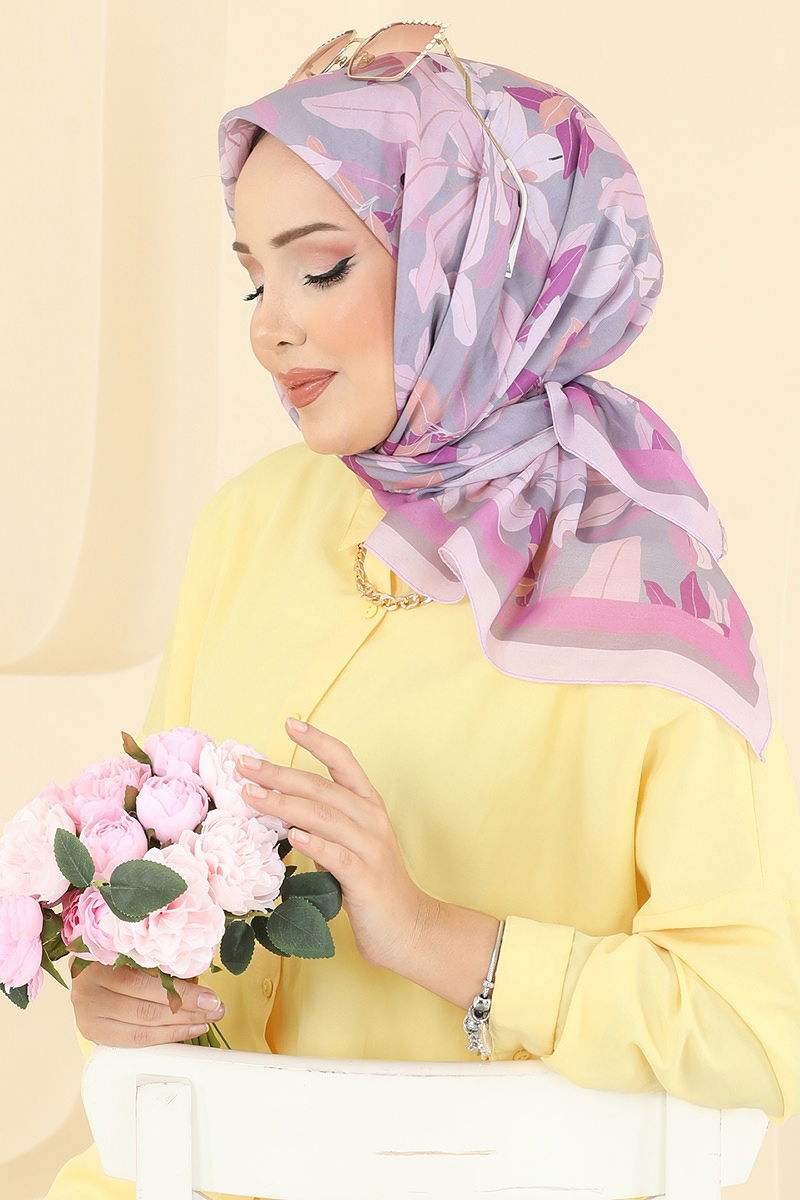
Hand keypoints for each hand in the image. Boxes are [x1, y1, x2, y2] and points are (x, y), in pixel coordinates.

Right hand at [68, 957, 225, 1047]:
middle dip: (187, 1011)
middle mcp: (88, 989)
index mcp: (100, 961)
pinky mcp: (90, 1031)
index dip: (183, 993)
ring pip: (142, 1026)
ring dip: (179, 1026)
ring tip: (205, 1021)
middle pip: (146, 1007)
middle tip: (215, 1010)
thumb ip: (162, 965)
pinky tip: (184, 1031)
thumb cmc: (118, 958)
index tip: (211, 998)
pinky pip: (133, 1040)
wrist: (86, 972)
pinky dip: (163, 1037)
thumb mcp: (137, 953)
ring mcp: (86, 1014)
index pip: (148, 983)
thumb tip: (202, 982)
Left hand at [236, 720, 436, 970]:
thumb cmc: (369, 883)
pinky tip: (291, 835)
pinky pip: (337, 855)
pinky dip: (314, 843)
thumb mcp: (346, 843)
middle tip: (243, 764)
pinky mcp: (365, 878)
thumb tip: (275, 804)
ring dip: (284, 803)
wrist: (407, 928)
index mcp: (368, 804)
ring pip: (323, 816)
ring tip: (251, 795)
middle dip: (279, 773)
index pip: (343, 760)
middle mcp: (371, 818)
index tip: (289, 722)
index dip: (317, 739)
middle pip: (321, 786)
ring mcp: (370, 847)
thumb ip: (320, 822)